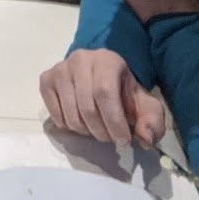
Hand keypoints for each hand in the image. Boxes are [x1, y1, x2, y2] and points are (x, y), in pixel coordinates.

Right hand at [40, 48, 164, 146]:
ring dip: (85, 131)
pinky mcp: (46, 78)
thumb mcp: (144, 105)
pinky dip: (67, 125)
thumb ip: (152, 122)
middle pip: (86, 106)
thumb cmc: (123, 93)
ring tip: (95, 130)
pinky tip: (79, 121)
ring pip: (70, 113)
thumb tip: (146, 139)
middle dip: (100, 131)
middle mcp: (80, 59)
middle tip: (109, 138)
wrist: (101, 77)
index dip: (113, 121)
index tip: (123, 140)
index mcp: (107, 60)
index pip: (104, 93)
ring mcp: (60, 68)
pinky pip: (54, 112)